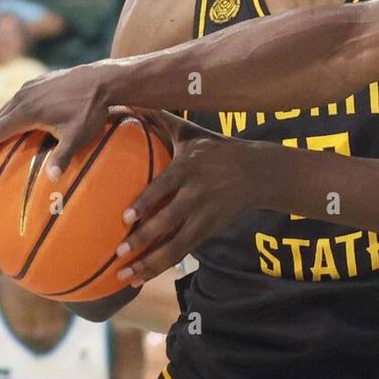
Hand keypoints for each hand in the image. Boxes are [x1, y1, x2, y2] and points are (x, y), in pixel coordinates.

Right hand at [0, 62, 119, 178]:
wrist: (103, 79)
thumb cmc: (92, 110)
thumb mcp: (79, 135)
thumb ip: (63, 156)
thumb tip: (53, 179)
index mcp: (26, 111)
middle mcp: (21, 97)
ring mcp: (28, 87)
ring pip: (3, 111)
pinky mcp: (36, 82)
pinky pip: (15, 102)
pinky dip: (8, 117)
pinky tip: (14, 126)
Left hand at [113, 112, 256, 284]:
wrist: (258, 172)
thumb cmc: (214, 148)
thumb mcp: (190, 132)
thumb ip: (158, 120)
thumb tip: (123, 101)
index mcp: (190, 167)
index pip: (167, 186)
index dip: (148, 202)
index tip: (127, 216)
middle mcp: (198, 193)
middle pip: (170, 220)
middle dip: (145, 238)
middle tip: (120, 251)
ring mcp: (205, 215)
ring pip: (176, 244)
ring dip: (150, 262)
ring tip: (125, 275)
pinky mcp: (209, 230)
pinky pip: (182, 251)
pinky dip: (160, 266)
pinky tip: (140, 277)